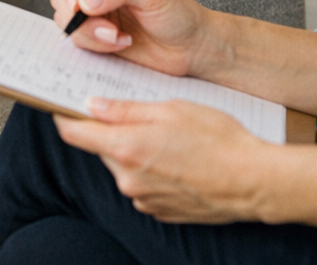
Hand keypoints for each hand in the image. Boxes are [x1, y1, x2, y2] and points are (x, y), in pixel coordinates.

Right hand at [49, 0, 213, 77]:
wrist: (191, 47)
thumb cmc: (178, 12)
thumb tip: (85, 2)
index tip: (77, 4)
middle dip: (78, 16)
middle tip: (106, 26)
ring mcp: (94, 15)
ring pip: (66, 22)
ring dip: (90, 34)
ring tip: (120, 36)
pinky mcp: (96, 38)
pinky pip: (78, 42)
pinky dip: (97, 46)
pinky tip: (122, 43)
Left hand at [55, 98, 272, 223]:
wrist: (253, 181)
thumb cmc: (218, 139)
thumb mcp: (171, 109)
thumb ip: (126, 110)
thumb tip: (92, 106)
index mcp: (125, 148)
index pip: (74, 133)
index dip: (66, 117)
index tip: (64, 105)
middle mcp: (127, 178)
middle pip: (102, 149)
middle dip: (114, 132)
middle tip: (143, 117)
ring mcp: (143, 198)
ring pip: (125, 167)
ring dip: (136, 152)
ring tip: (171, 140)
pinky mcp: (159, 211)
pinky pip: (143, 185)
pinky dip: (152, 172)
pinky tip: (179, 160)